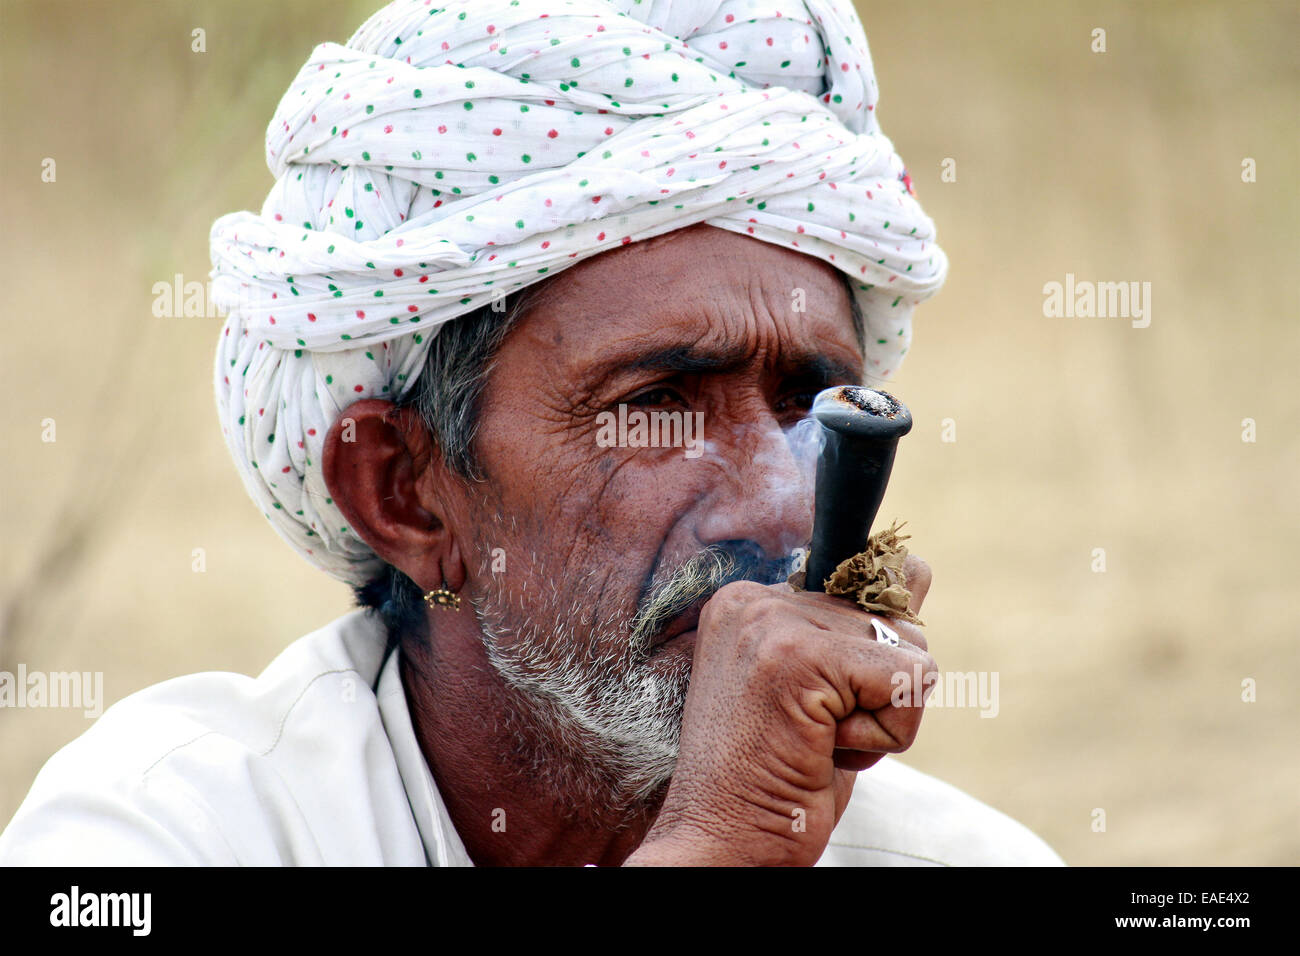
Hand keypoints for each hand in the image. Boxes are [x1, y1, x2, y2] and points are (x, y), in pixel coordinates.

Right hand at [626, 555, 933, 866]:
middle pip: (895, 622)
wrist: (722, 843)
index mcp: (753, 602)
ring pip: (908, 651)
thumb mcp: (823, 692)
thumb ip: (862, 628)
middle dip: (878, 694)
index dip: (866, 670)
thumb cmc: (774, 780)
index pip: (867, 590)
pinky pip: (909, 679)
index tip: (809, 711)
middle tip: (814, 736)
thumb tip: (916, 569)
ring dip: (883, 717)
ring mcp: (774, 623)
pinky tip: (826, 751)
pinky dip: (888, 733)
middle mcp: (758, 599)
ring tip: (818, 745)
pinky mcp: (799, 656)